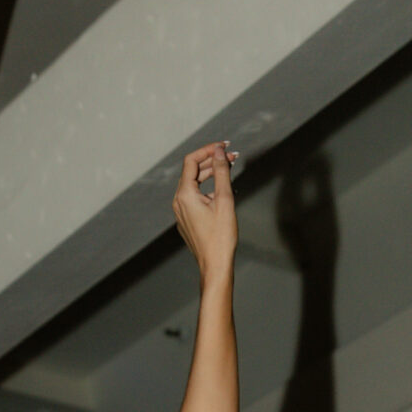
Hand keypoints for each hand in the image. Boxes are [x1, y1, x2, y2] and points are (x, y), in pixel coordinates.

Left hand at [173, 142, 238, 286]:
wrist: (215, 265)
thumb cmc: (221, 236)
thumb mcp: (224, 200)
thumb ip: (221, 172)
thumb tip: (219, 153)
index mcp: (184, 194)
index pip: (192, 161)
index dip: (208, 150)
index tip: (224, 147)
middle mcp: (178, 202)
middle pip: (192, 172)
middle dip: (212, 162)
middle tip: (232, 157)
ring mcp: (181, 212)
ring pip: (194, 185)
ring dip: (210, 175)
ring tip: (229, 170)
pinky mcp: (187, 220)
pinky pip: (194, 198)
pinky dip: (207, 189)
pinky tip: (222, 191)